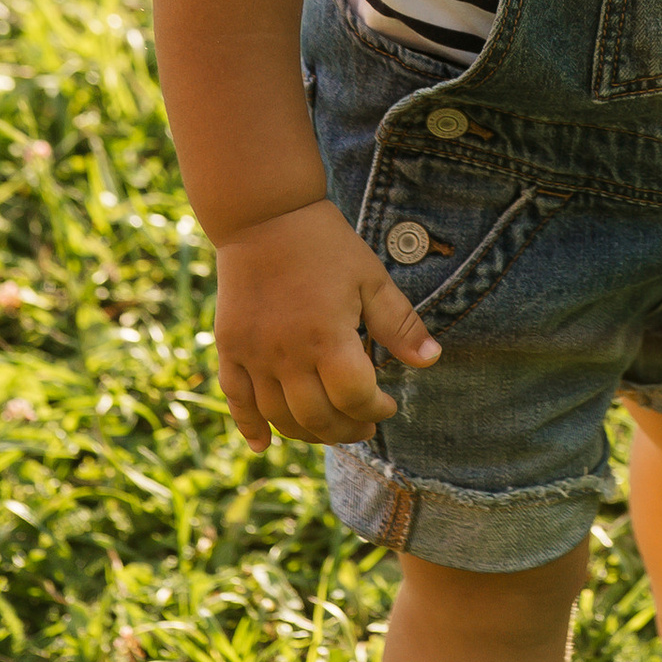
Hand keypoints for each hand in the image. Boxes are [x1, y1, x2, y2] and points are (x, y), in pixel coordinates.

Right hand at [209, 194, 440, 451]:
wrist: (264, 216)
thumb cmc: (325, 245)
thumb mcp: (371, 278)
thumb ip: (400, 324)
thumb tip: (431, 360)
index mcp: (327, 338)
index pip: (354, 398)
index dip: (376, 409)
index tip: (389, 405)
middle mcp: (287, 354)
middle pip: (317, 418)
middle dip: (348, 430)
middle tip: (365, 425)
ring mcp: (254, 355)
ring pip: (279, 417)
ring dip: (308, 434)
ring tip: (330, 429)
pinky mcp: (230, 349)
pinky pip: (236, 400)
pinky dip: (250, 426)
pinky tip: (264, 445)